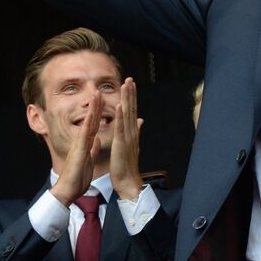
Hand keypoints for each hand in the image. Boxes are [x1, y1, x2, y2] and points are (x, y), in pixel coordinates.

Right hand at [50, 91, 102, 207]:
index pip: (95, 124)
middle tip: (100, 90)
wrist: (68, 190)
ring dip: (92, 109)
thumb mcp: (88, 159)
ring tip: (96, 94)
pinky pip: (84, 135)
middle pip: (91, 120)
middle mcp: (82, 141)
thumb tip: (96, 139)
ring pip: (87, 123)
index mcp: (86, 144)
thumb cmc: (77, 177)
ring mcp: (79, 144)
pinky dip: (88, 124)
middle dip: (96, 105)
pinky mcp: (78, 151)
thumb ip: (91, 149)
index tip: (103, 100)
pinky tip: (91, 115)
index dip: (99, 112)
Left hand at [110, 77, 145, 200]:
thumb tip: (140, 120)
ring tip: (126, 86)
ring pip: (127, 114)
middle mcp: (131, 132)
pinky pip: (120, 127)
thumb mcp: (132, 146)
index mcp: (132, 133)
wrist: (128, 182)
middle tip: (130, 78)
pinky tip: (119, 105)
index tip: (131, 84)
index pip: (132, 111)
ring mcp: (127, 137)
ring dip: (127, 99)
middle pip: (131, 109)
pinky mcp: (121, 144)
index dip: (132, 97)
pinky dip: (120, 116)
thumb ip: (136, 131)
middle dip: (131, 93)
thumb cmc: (127, 166)